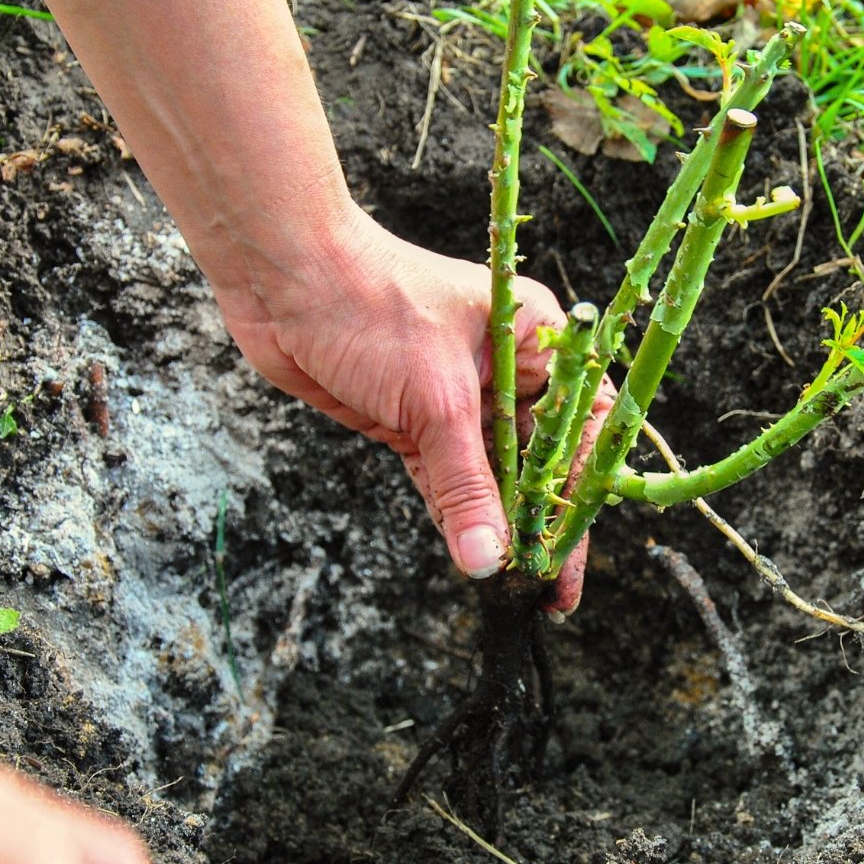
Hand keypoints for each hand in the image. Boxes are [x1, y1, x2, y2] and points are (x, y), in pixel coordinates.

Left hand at [209, 209, 591, 613]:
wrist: (283, 275)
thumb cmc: (373, 307)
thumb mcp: (435, 402)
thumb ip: (466, 486)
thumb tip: (489, 560)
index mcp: (535, 339)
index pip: (578, 428)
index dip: (580, 494)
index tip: (571, 552)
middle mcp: (506, 367)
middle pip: (539, 459)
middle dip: (541, 522)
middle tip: (548, 588)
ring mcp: (457, 394)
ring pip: (490, 473)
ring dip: (498, 525)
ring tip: (515, 587)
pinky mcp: (412, 417)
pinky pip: (444, 476)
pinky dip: (453, 514)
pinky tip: (470, 556)